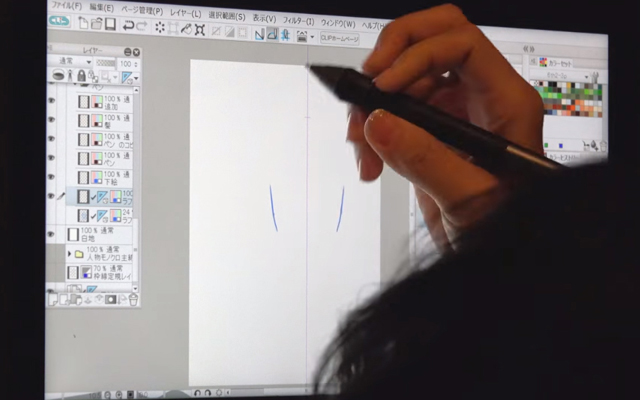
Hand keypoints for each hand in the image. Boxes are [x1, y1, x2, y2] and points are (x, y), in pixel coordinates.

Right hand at [347, 4, 543, 250]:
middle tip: (369, 82)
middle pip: (434, 39)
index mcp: (504, 103)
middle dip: (393, 54)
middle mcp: (479, 99)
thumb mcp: (470, 199)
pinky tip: (368, 159)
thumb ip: (425, 160)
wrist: (495, 257)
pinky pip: (393, 111)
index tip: (385, 86)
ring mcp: (452, 115)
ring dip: (374, 103)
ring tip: (361, 142)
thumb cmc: (507, 228)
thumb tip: (379, 123)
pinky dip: (372, 128)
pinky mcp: (429, 134)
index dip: (418, 55)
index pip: (461, 44)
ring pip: (404, 78)